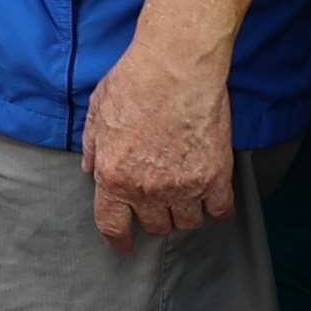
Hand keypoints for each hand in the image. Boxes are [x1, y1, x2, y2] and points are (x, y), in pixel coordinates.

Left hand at [82, 37, 239, 245]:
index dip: (118, 240)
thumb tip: (91, 169)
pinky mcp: (215, 177)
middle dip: (155, 217)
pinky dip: (217, 208)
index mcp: (114, 176)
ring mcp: (183, 186)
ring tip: (186, 195)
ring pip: (187, 223)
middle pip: (155, 226)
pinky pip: (220, 211)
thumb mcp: (96, 112)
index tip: (124, 244)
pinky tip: (214, 198)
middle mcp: (147, 189)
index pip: (113, 225)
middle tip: (160, 201)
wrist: (176, 65)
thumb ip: (93, 147)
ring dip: (185, 212)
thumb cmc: (134, 82)